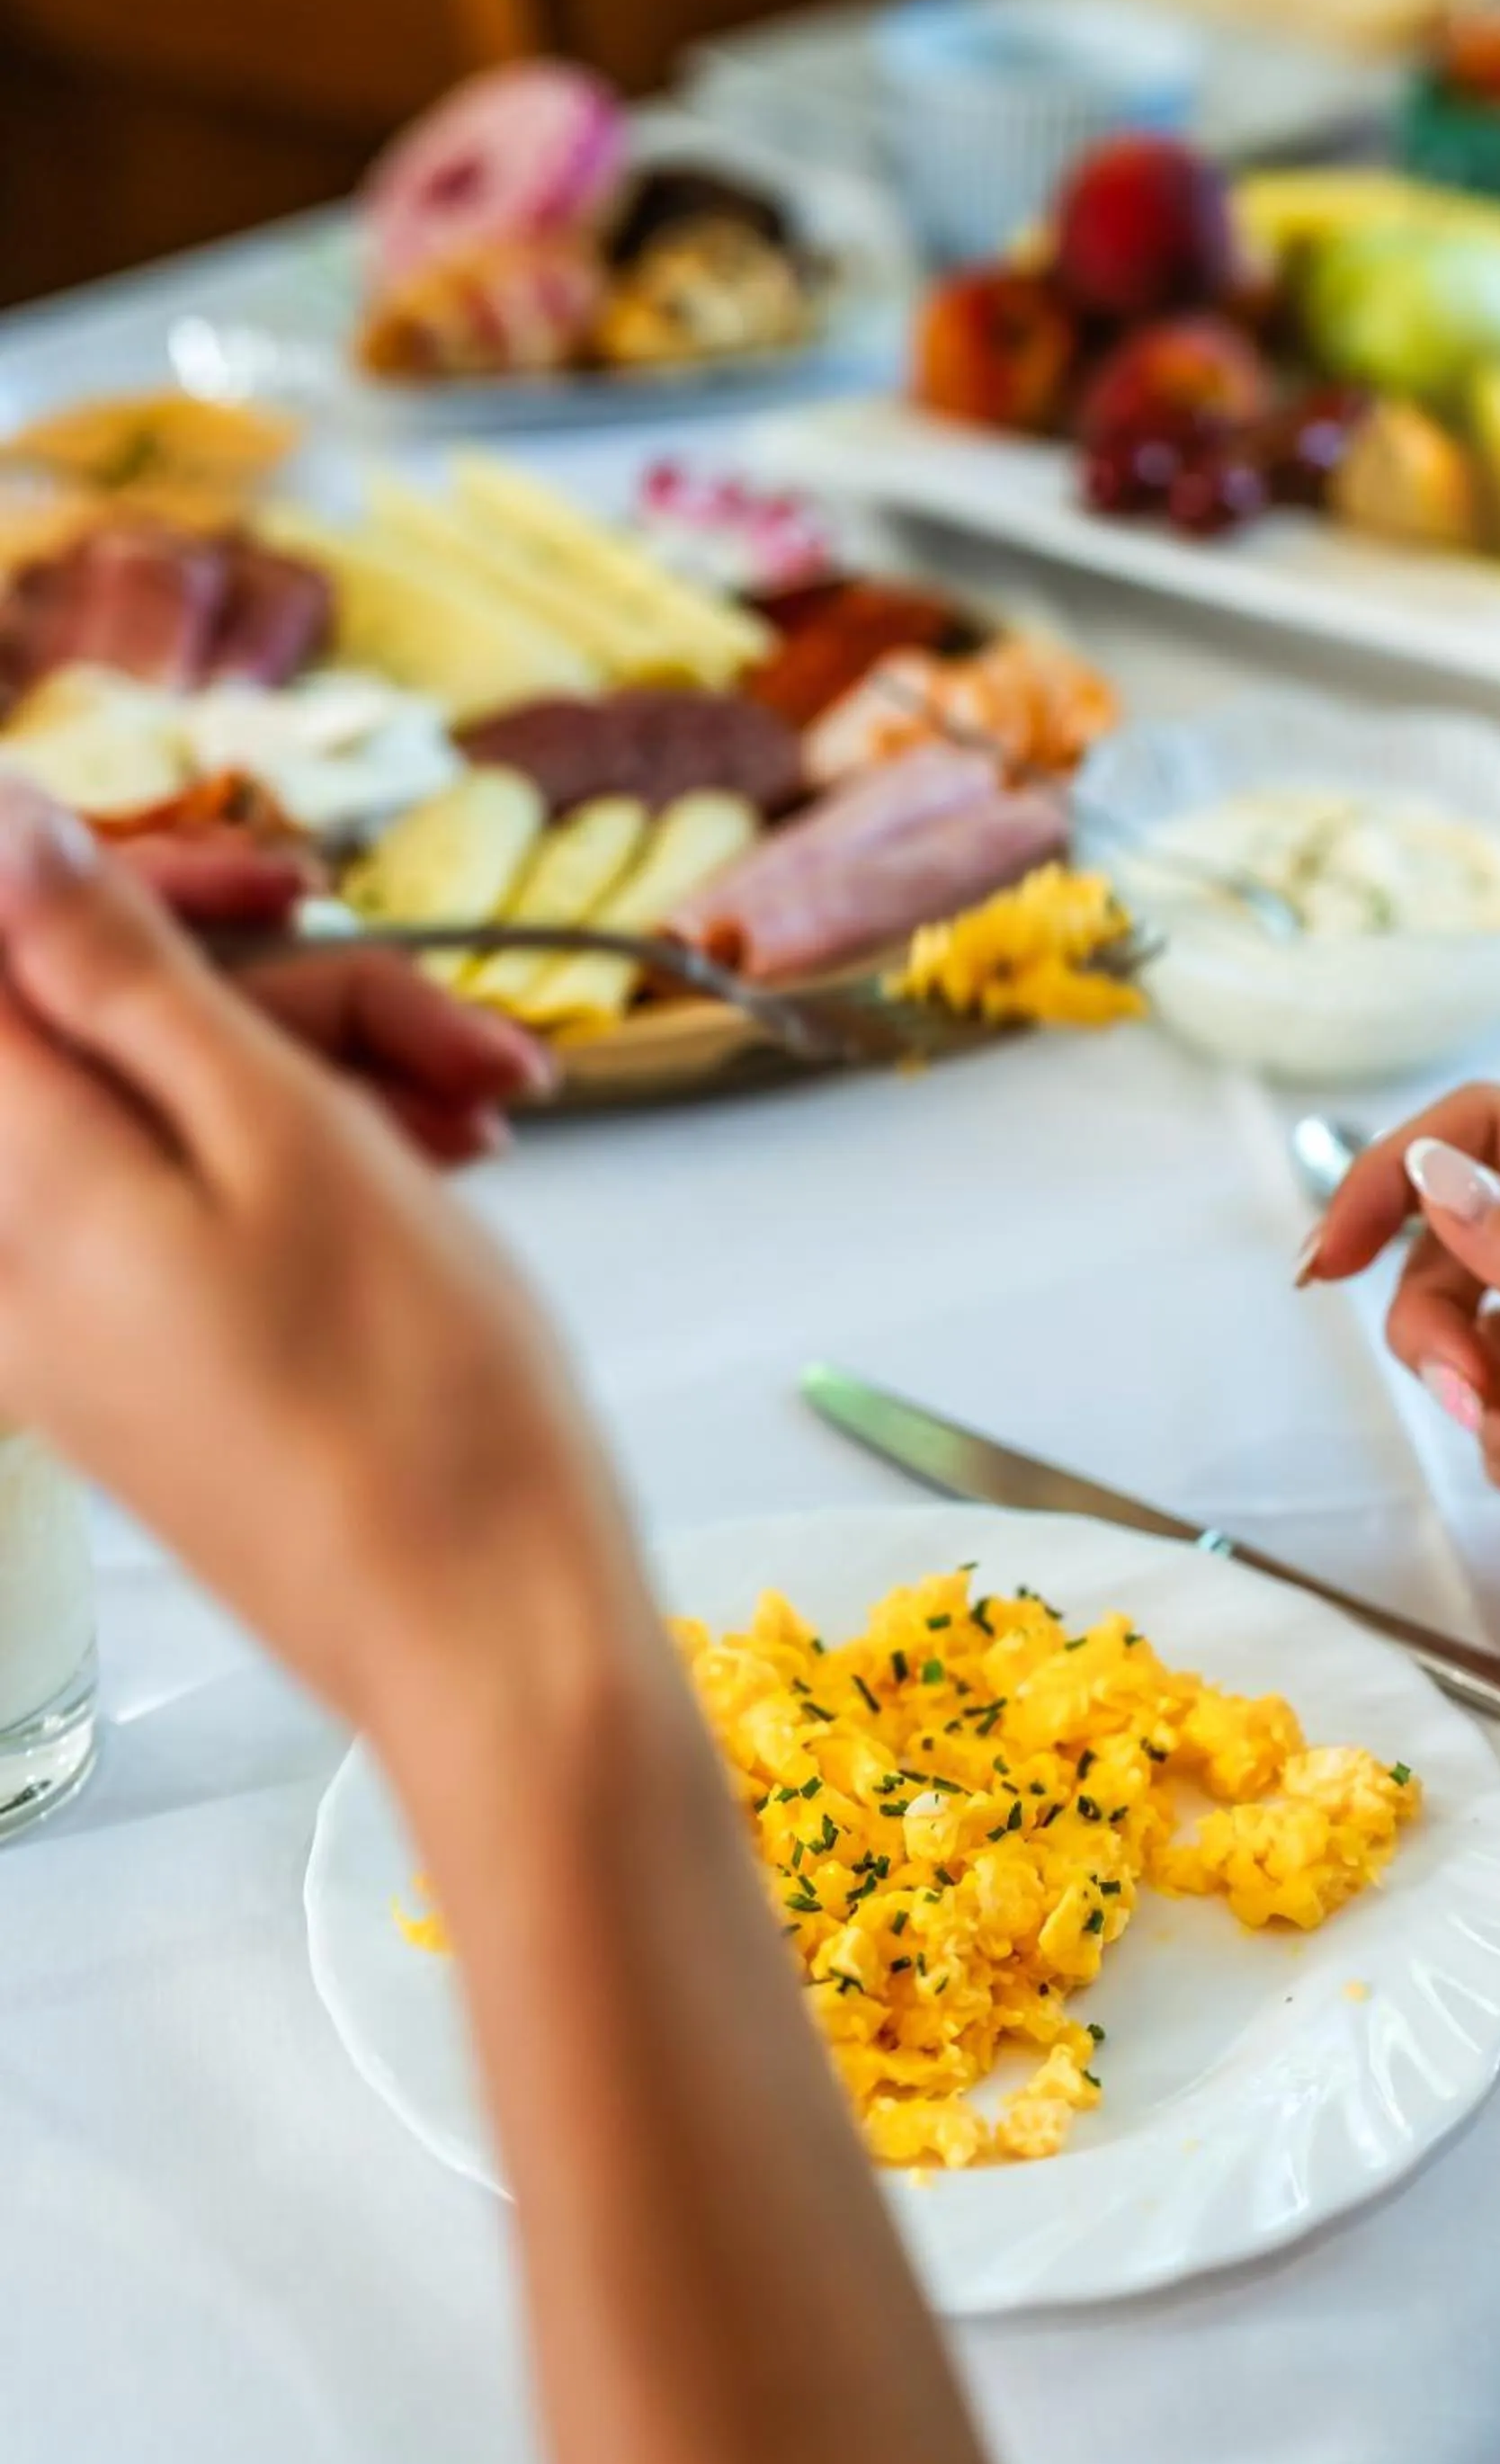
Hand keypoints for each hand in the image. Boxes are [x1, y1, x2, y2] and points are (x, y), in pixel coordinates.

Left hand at [0, 788, 639, 1751]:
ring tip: (489, 1107)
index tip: (268, 896)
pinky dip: (319, 1159)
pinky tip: (443, 1161)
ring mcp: (73, 1314)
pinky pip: (197, 1200)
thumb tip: (6, 832)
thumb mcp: (283, 1132)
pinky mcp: (141, 1360)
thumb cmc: (412, 1399)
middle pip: (105, 1029)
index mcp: (21, 1176)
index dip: (123, 883)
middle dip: (289, 993)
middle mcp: (13, 1247)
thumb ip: (122, 974)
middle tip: (444, 1026)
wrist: (484, 1631)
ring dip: (338, 1073)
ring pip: (177, 1108)